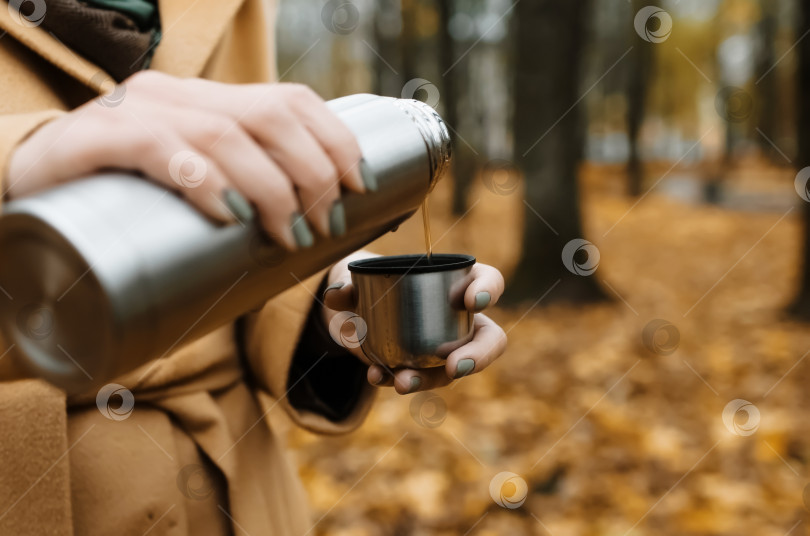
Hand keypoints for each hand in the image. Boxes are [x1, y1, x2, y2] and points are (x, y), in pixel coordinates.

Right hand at [6, 71, 367, 249]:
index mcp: (207, 103)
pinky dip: (202, 181)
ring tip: (288, 233)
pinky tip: (228, 215)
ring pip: (223, 133)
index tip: (358, 185)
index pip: (290, 101)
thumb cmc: (125, 207)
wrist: (26, 204)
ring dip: (271, 187)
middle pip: (269, 115)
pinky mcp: (94, 140)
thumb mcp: (194, 192)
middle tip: (322, 223)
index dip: (335, 140)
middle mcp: (176, 97)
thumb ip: (239, 197)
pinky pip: (157, 148)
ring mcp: (134, 114)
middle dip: (313, 172)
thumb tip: (307, 241)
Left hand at [322, 251, 506, 393]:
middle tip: (455, 366)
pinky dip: (397, 380)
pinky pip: (420, 379)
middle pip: (489, 339)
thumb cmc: (370, 280)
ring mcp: (445, 347)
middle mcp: (459, 317)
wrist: (353, 309)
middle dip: (478, 356)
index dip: (489, 290)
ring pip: (454, 369)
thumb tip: (337, 294)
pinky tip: (378, 377)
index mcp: (456, 280)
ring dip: (431, 379)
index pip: (489, 281)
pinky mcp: (422, 368)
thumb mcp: (358, 278)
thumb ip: (348, 285)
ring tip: (404, 383)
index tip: (471, 301)